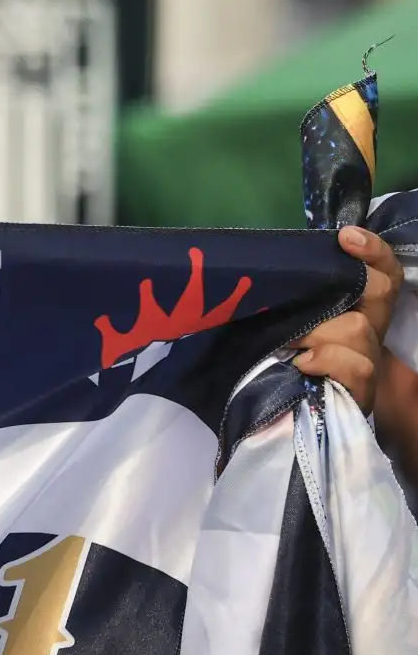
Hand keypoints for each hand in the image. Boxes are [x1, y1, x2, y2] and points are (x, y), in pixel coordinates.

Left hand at [292, 225, 403, 411]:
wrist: (295, 418)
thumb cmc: (286, 362)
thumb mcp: (290, 325)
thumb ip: (296, 300)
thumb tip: (270, 270)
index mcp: (358, 309)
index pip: (383, 271)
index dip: (374, 251)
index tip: (345, 236)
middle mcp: (371, 329)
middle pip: (379, 291)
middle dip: (346, 288)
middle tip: (303, 306)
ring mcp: (369, 359)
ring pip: (357, 328)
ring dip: (319, 333)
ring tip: (291, 345)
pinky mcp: (362, 391)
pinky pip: (356, 366)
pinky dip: (326, 361)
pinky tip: (302, 366)